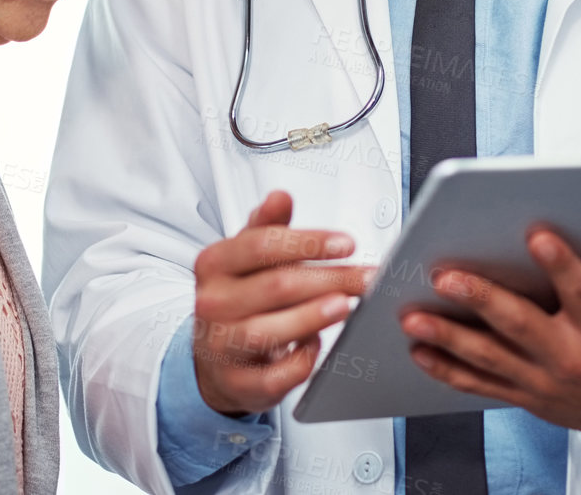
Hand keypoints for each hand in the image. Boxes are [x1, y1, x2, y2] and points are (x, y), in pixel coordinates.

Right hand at [190, 190, 372, 416]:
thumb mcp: (245, 257)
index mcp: (215, 263)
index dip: (308, 243)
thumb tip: (280, 196)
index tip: (347, 243)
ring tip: (345, 305)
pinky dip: (298, 363)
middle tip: (368, 277)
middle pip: (276, 286)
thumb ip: (266, 226)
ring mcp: (221, 345)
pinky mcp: (238, 383)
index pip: (262, 245)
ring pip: (267, 331)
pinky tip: (317, 346)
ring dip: (311, 317)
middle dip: (329, 279)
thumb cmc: (239, 299)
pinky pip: (272, 376)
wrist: (215, 357)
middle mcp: (213, 303)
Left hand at [399, 229, 580, 452]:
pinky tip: (419, 350)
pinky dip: (446, 369)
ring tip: (412, 316)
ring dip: (447, 337)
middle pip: (520, 327)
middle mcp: (569, 358)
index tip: (538, 235)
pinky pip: (479, 384)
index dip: (562, 265)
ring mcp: (541, 382)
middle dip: (481, 300)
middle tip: (446, 277)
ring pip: (488, 357)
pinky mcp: (523, 395)